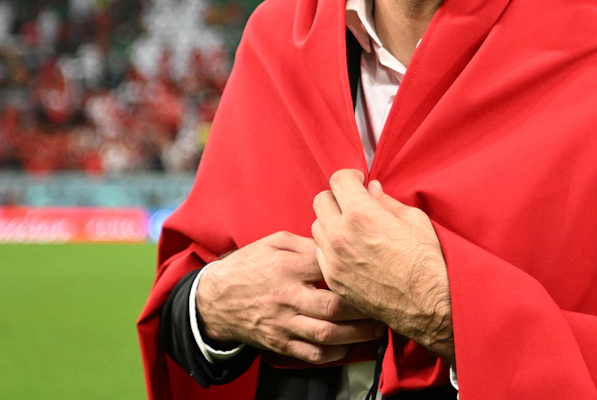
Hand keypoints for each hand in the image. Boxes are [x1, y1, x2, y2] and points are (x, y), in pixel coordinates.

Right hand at [195, 231, 386, 363]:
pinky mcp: (279, 343)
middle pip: (332, 306)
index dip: (352, 267)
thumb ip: (305, 243)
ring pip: (325, 334)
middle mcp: (286, 297)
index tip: (371, 268)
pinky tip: (349, 345)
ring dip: (356, 334)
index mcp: (286, 267)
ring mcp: (282, 323)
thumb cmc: (248, 266)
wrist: (214, 299)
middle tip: (382, 304)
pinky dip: (333, 354)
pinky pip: (311, 354)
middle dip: (363, 308)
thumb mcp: (273, 242)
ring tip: (376, 328)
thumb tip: (335, 245)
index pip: (327, 266)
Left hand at [312, 170, 453, 361]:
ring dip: (331, 222)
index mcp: (361, 214)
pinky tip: (350, 250)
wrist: (426, 304)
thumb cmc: (426, 260)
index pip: (338, 180)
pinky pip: (320, 253)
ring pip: (316, 227)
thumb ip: (386, 201)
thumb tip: (371, 190)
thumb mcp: (413, 220)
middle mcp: (341, 234)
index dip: (350, 177)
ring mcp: (334, 259)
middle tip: (354, 203)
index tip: (358, 182)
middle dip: (338, 197)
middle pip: (321, 200)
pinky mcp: (333, 279)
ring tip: (352, 228)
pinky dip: (331, 247)